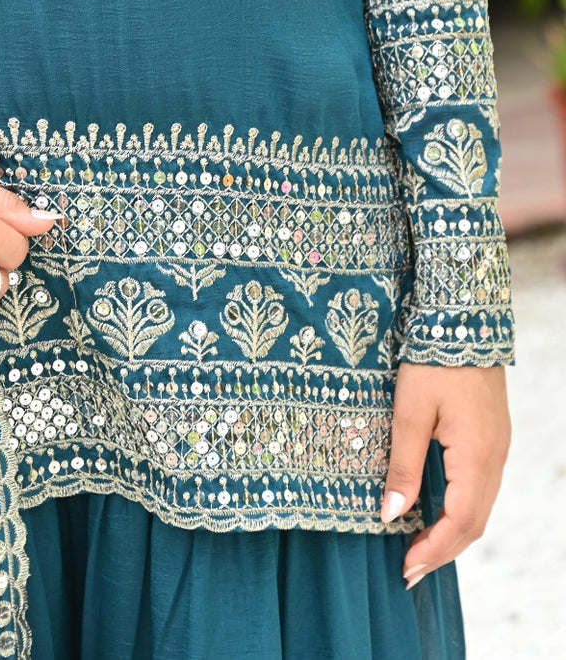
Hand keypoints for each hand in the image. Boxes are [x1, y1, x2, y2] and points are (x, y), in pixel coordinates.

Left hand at [379, 361, 510, 587]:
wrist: (463, 320)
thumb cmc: (431, 363)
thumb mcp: (408, 412)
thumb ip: (402, 466)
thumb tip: (390, 515)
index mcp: (475, 457)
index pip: (459, 522)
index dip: (433, 550)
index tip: (406, 569)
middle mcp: (494, 459)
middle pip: (474, 522)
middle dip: (442, 550)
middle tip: (409, 569)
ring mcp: (497, 448)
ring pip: (480, 506)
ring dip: (452, 532)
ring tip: (419, 546)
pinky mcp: (492, 437)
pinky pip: (481, 487)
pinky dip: (460, 509)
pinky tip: (437, 510)